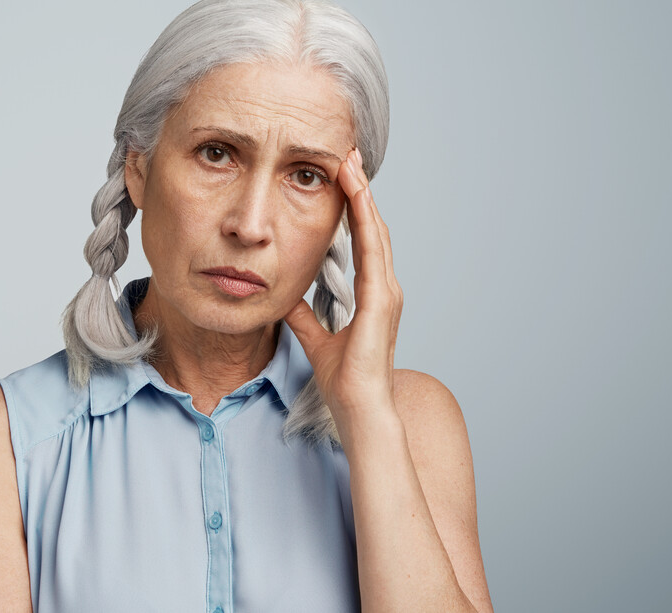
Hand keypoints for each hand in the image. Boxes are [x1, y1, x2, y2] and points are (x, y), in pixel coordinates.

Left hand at [284, 148, 403, 430]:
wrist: (359, 408)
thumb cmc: (344, 381)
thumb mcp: (315, 338)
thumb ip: (305, 315)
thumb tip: (285, 298)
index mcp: (372, 295)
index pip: (361, 240)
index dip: (352, 207)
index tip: (339, 176)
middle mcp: (384, 288)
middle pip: (371, 227)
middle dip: (358, 189)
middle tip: (346, 153)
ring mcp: (386, 292)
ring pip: (374, 230)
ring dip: (362, 194)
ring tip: (349, 161)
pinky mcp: (381, 300)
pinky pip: (372, 250)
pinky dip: (364, 219)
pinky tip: (356, 193)